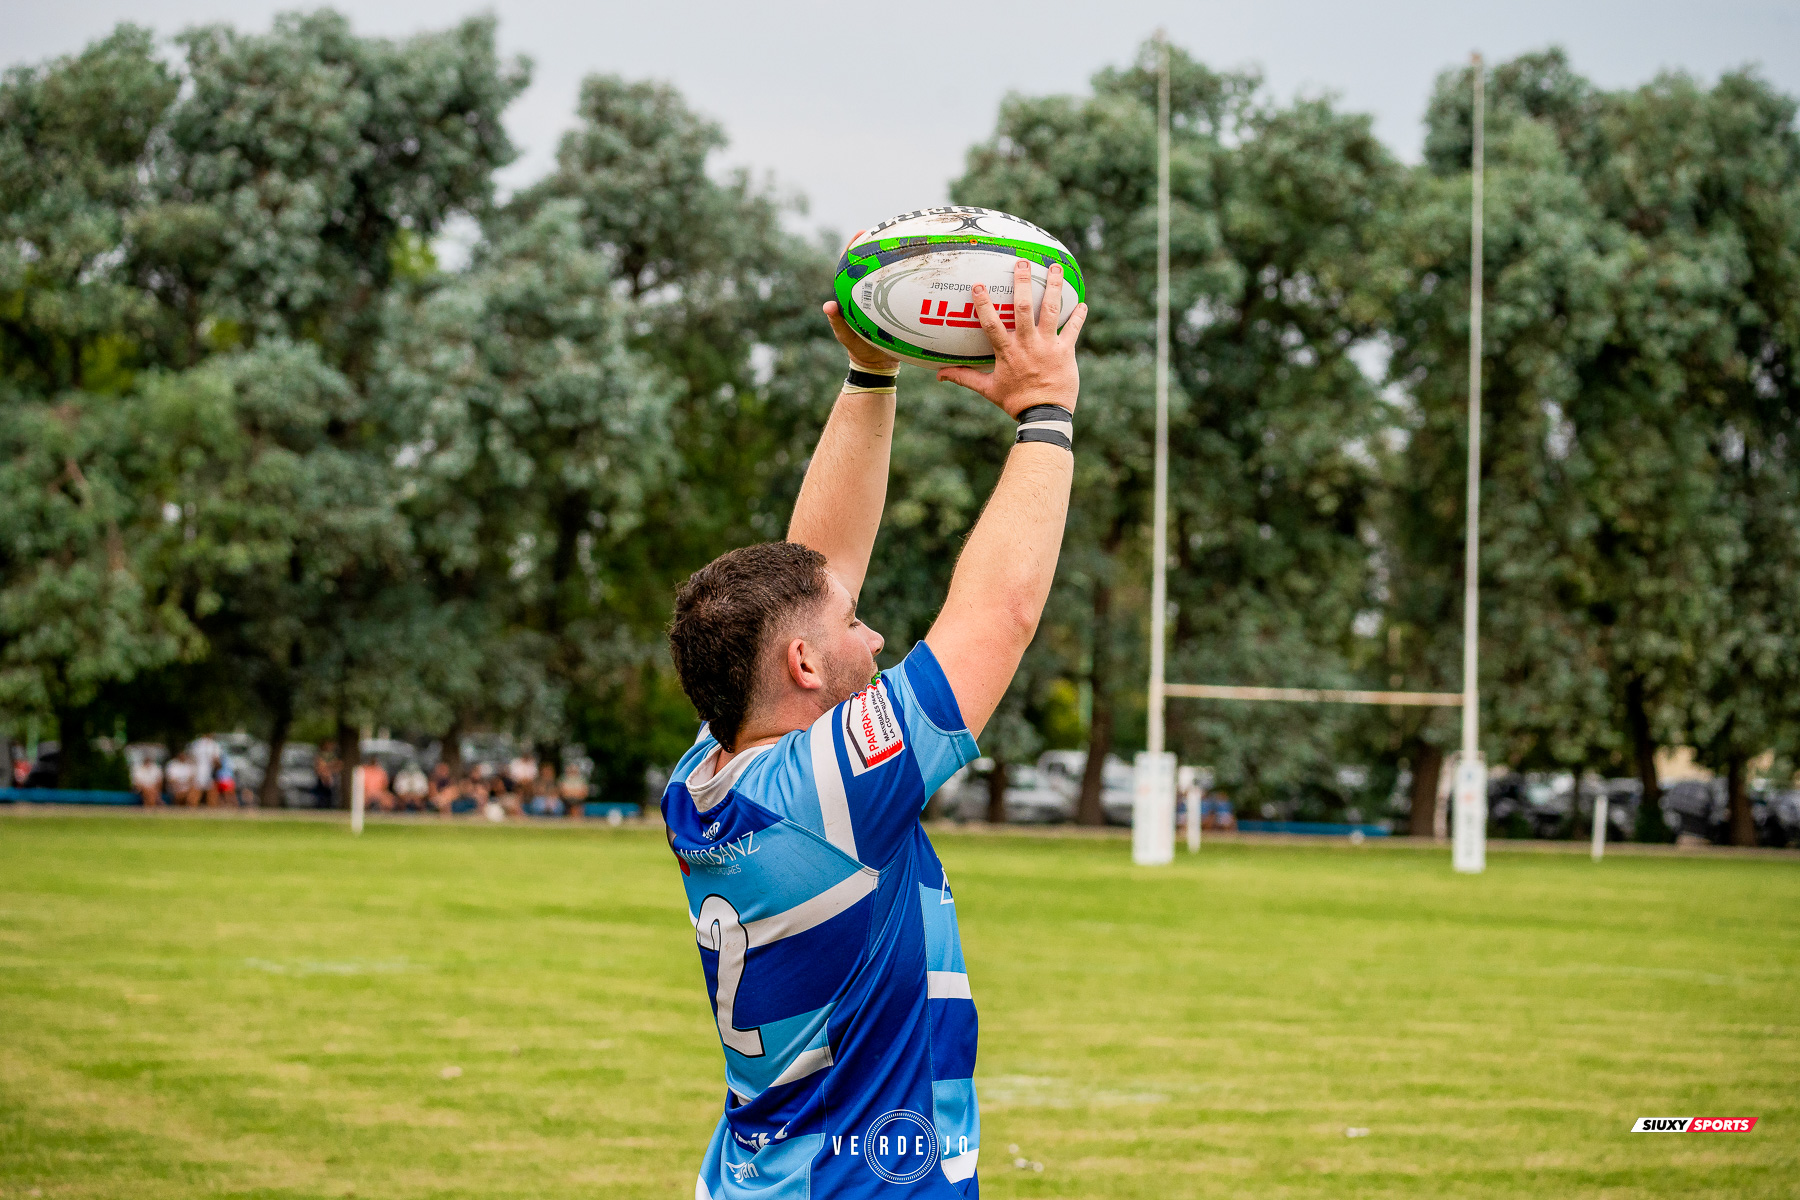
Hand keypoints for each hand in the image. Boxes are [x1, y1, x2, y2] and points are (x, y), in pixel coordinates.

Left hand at [824, 229, 899, 372]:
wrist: (878, 365)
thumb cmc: (860, 351)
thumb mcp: (847, 337)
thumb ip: (838, 323)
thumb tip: (828, 306)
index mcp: (851, 297)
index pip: (850, 267)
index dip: (854, 249)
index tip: (861, 234)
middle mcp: (866, 295)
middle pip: (870, 265)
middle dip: (877, 247)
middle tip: (885, 231)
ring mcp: (881, 300)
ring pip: (886, 276)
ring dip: (893, 260)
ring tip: (905, 243)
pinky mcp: (894, 308)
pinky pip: (900, 290)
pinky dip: (907, 280)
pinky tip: (919, 271)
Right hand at [936, 259, 1085, 417]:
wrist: (1045, 415)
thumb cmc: (1016, 402)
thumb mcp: (988, 389)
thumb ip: (965, 377)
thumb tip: (939, 375)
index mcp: (1007, 351)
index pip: (992, 323)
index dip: (984, 304)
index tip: (978, 285)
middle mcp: (1028, 344)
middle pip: (1023, 308)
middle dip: (1022, 283)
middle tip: (1022, 263)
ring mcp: (1049, 345)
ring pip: (1051, 310)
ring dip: (1054, 287)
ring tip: (1056, 268)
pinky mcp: (1066, 351)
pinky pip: (1074, 329)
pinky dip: (1078, 316)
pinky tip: (1082, 302)